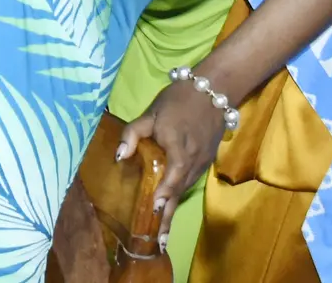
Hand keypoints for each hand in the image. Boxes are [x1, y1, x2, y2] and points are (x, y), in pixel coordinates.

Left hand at [117, 79, 229, 233]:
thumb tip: (118, 157)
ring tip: (162, 234)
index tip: (155, 211)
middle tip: (158, 242)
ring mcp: (201, 163)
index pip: (171, 178)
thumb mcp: (151, 113)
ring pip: (184, 190)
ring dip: (173, 211)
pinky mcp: (205, 161)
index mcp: (179, 150)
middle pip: (178, 192)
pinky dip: (179, 197)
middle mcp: (192, 162)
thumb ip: (133, 134)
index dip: (163, 194)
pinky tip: (171, 207)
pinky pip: (189, 183)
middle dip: (168, 217)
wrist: (213, 91)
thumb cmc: (177, 100)